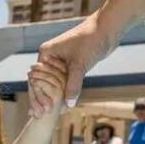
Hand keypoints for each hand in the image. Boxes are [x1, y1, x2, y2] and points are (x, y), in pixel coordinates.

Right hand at [29, 0, 144, 116]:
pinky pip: (64, 82)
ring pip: (53, 84)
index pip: (36, 79)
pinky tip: (62, 106)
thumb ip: (73, 85)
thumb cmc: (91, 40)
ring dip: (52, 98)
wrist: (108, 28)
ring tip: (49, 114)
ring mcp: (60, 61)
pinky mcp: (71, 64)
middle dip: (42, 99)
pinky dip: (63, 93)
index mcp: (46, 53)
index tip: (39, 110)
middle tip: (38, 116)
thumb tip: (68, 105)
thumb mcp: (80, 65)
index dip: (37, 96)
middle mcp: (50, 57)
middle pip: (42, 83)